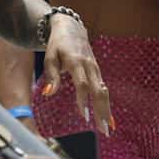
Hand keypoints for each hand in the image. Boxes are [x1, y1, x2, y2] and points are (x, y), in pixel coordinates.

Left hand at [41, 14, 111, 128]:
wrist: (71, 29)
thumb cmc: (57, 45)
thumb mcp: (49, 57)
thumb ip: (51, 76)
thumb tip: (48, 94)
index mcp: (76, 62)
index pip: (82, 84)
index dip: (83, 100)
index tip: (83, 117)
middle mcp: (90, 66)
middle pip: (99, 91)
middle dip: (102, 111)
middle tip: (103, 129)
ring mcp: (96, 69)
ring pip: (104, 92)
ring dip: (107, 111)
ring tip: (108, 129)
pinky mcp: (98, 72)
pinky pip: (104, 90)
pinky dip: (107, 105)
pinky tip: (109, 119)